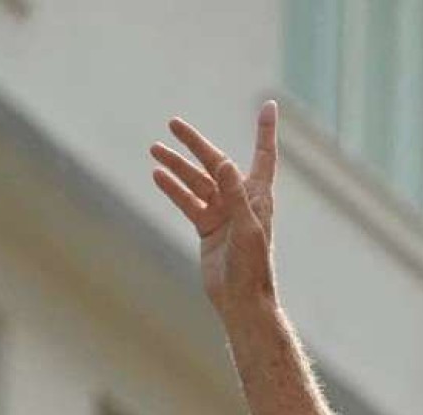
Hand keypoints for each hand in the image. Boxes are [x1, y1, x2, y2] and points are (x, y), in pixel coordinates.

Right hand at [151, 102, 279, 313]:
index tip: (269, 106)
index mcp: (259, 197)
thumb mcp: (246, 228)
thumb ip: (235, 195)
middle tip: (173, 124)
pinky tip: (158, 175)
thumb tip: (222, 161)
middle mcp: (241, 201)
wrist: (241, 299)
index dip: (265, 131)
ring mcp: (223, 214)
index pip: (264, 155)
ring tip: (154, 148)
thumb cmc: (252, 266)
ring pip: (197, 182)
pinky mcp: (207, 228)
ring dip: (177, 166)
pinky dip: (173, 189)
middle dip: (195, 144)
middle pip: (216, 164)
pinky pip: (188, 202)